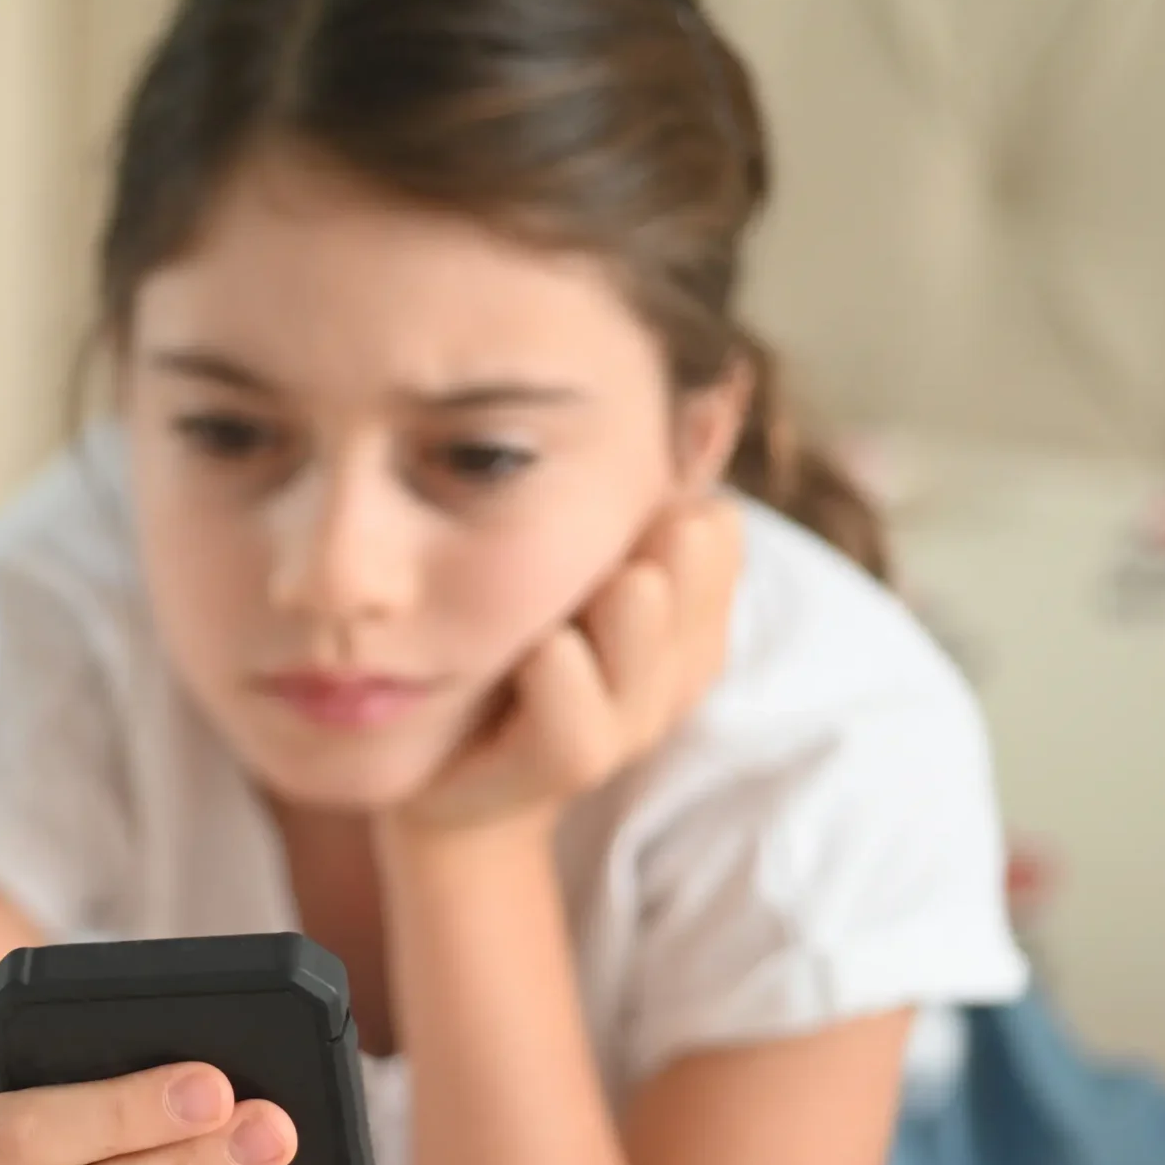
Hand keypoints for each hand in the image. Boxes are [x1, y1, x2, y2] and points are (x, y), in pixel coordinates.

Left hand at [398, 498, 742, 837]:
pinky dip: (567, 689)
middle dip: (689, 572)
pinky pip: (575, 736)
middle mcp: (657, 676)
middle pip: (692, 621)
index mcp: (672, 619)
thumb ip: (622, 496)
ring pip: (644, 676)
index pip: (716, 557)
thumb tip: (701, 389)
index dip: (707, 530)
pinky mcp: (551, 772)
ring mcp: (615, 729)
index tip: (684, 486)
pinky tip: (549, 650)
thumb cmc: (513, 650)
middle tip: (678, 519)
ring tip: (626, 581)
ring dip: (637, 629)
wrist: (448, 775)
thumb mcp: (563, 558)